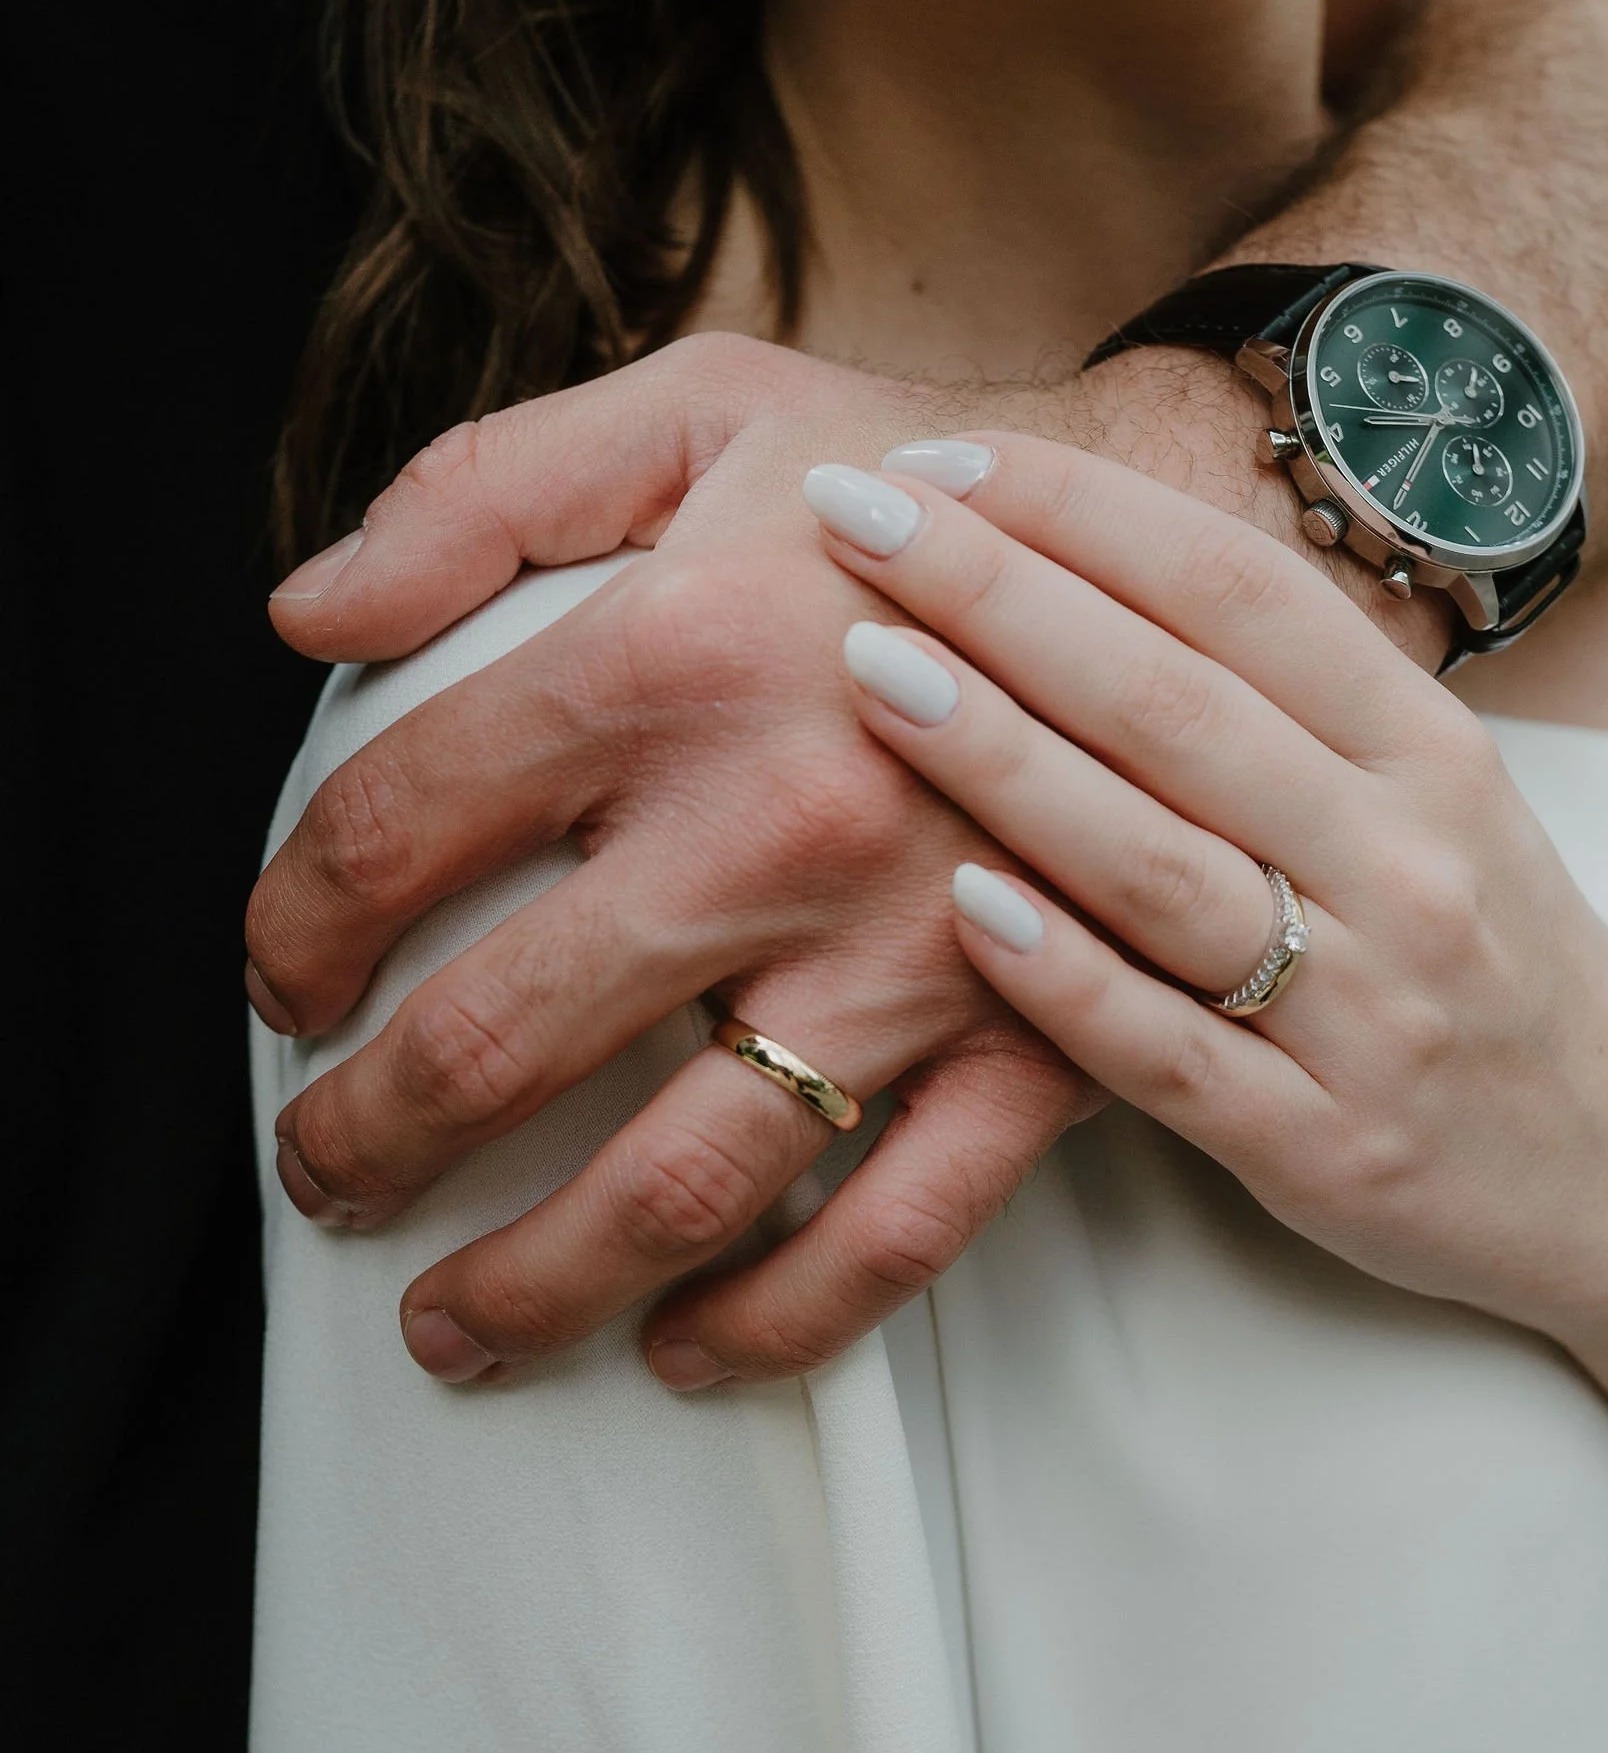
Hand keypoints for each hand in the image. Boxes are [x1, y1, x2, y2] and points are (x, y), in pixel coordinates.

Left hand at [249, 334, 1451, 1388]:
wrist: (1181, 537)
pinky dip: (778, 1322)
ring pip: (679, 1178)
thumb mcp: (707, 401)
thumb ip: (489, 485)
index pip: (400, 822)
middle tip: (321, 1173)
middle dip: (367, 1136)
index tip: (281, 976)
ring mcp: (914, 961)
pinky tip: (686, 1352)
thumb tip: (312, 614)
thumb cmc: (926, 474)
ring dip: (531, 1278)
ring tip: (443, 1326)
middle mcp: (779, 823)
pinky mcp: (1034, 1050)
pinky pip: (894, 1235)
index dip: (296, 919)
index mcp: (678, 654)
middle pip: (497, 1035)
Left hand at [810, 431, 1607, 1329]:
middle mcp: (1406, 859)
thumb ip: (1285, 704)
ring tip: (868, 665)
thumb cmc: (1486, 955)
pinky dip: (1063, 976)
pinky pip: (1168, 1052)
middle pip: (1174, 704)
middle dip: (1001, 594)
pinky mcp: (1324, 1146)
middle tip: (858, 511)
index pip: (1237, 590)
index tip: (944, 457)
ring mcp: (1369, 1009)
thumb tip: (1079, 575)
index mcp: (1429, 749)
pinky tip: (959, 903)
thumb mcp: (1432, 798)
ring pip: (1160, 865)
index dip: (1083, 511)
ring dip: (1005, 757)